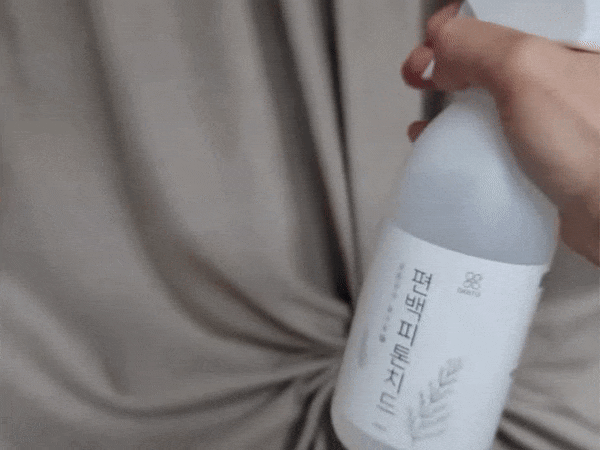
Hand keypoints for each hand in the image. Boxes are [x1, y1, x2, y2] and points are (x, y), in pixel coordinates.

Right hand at [402, 2, 599, 265]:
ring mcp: (554, 106)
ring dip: (451, 92)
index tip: (437, 34)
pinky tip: (439, 137)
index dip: (465, 16)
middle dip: (449, 56)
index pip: (511, 7)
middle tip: (422, 71)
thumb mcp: (529, 75)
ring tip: (427, 103)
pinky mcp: (541, 142)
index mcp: (576, 37)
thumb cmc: (595, 148)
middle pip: (495, 45)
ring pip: (491, 87)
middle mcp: (567, 66)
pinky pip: (494, 125)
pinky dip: (462, 128)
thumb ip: (477, 47)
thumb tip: (439, 44)